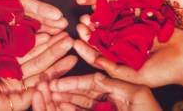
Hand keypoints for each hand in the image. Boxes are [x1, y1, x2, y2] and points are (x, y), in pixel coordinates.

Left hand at [0, 0, 67, 50]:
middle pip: (32, 20)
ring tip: (58, 38)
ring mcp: (1, 32)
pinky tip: (41, 48)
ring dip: (43, 35)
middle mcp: (6, 17)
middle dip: (49, 23)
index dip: (45, 11)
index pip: (29, 6)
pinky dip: (29, 47)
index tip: (59, 15)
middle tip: (64, 28)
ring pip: (27, 33)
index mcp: (4, 2)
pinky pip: (15, 46)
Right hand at [0, 34, 76, 110]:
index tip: (73, 58)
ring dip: (47, 39)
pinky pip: (19, 36)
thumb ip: (23, 100)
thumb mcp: (0, 103)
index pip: (43, 77)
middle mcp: (14, 72)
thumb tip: (44, 92)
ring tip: (61, 31)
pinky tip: (43, 27)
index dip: (58, 67)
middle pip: (40, 59)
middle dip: (56, 49)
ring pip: (33, 46)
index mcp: (16, 87)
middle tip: (71, 39)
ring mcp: (7, 56)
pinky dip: (31, 32)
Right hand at [36, 73, 160, 110]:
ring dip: (62, 102)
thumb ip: (116, 85)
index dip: (73, 83)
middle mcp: (109, 101)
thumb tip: (95, 74)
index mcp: (118, 91)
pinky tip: (60, 108)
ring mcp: (105, 110)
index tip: (55, 81)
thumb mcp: (137, 95)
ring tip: (46, 97)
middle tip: (44, 88)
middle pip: (81, 95)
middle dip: (62, 92)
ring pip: (80, 107)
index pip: (91, 84)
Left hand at [74, 17, 182, 88]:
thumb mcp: (139, 77)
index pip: (100, 56)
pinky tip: (109, 3)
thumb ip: (118, 70)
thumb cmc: (166, 72)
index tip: (75, 42)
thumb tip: (96, 62)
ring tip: (90, 11)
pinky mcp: (145, 22)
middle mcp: (127, 47)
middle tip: (80, 22)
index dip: (86, 49)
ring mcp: (136, 34)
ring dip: (102, 19)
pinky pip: (130, 14)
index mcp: (123, 62)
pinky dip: (119, 9)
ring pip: (114, 24)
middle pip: (104, 38)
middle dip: (92, 30)